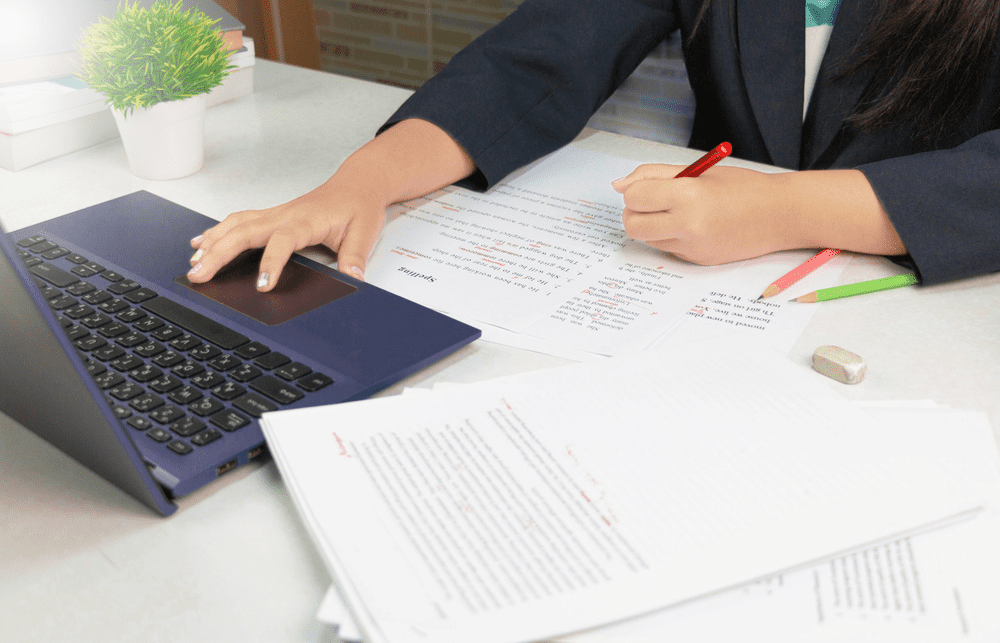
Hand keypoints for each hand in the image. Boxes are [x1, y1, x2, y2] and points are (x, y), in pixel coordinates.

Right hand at [186, 118, 475, 290]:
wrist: (357, 184)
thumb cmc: (358, 207)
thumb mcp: (365, 233)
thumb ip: (355, 257)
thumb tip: (354, 279)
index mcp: (305, 220)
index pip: (282, 241)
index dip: (271, 262)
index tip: (263, 285)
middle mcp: (284, 215)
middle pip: (244, 231)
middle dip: (219, 253)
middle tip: (199, 274)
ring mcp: (274, 214)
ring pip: (236, 225)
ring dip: (213, 242)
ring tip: (194, 261)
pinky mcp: (271, 216)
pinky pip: (238, 221)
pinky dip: (217, 232)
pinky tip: (201, 243)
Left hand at [612, 164, 905, 262]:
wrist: (780, 215)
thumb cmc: (742, 188)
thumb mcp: (699, 171)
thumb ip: (655, 175)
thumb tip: (620, 185)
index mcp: (687, 196)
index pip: (634, 197)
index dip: (635, 190)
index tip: (646, 186)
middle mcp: (687, 226)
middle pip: (632, 225)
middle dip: (634, 212)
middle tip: (652, 201)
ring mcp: (691, 247)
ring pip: (647, 239)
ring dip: (651, 224)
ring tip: (677, 211)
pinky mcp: (697, 260)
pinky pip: (667, 248)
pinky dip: (669, 236)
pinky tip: (692, 225)